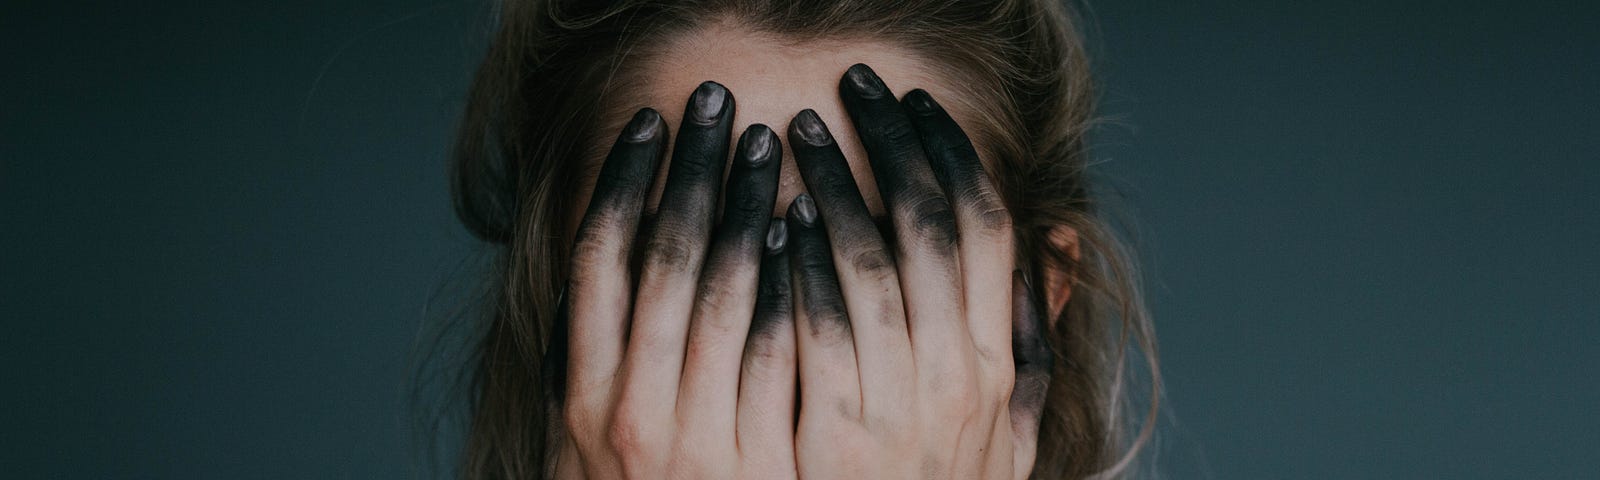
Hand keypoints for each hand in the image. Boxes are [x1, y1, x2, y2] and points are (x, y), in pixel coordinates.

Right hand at [554, 82, 798, 478]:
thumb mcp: (585, 448)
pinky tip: (800, 236)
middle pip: (662, 257)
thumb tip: (608, 270)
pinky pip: (776, 352)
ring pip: (720, 291)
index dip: (623, 181)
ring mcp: (696, 438)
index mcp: (582, 396)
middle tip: (715, 108)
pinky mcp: (760, 464)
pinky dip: (786, 284)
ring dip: (744, 208)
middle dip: (691, 170)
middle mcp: (629, 411)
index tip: (650, 126)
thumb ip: (598, 365)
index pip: (599, 261)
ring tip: (766, 151)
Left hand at [782, 64, 1053, 478]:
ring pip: (871, 262)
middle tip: (853, 91)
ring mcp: (902, 405)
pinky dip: (798, 264)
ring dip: (834, 186)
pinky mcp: (837, 435)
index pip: (989, 228)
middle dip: (890, 144)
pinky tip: (774, 221)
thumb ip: (1031, 340)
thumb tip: (1057, 245)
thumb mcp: (1013, 427)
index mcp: (1002, 363)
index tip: (916, 107)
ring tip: (797, 136)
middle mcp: (963, 375)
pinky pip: (817, 326)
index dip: (952, 154)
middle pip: (931, 226)